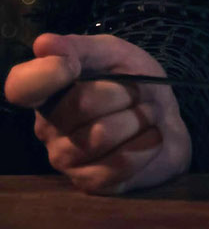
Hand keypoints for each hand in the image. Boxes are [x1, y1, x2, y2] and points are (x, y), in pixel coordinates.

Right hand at [3, 32, 191, 193]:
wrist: (167, 117)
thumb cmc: (135, 81)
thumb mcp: (114, 53)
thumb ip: (80, 47)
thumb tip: (42, 45)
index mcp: (48, 91)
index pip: (21, 86)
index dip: (45, 74)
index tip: (73, 65)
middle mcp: (48, 128)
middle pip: (82, 103)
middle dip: (125, 91)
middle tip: (138, 93)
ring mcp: (67, 160)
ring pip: (101, 135)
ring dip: (138, 118)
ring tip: (145, 114)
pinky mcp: (92, 184)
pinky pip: (119, 164)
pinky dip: (147, 143)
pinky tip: (150, 136)